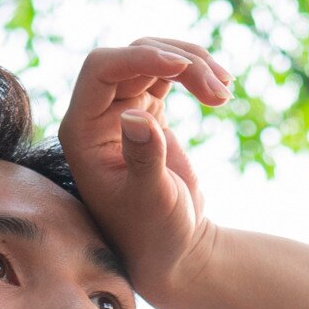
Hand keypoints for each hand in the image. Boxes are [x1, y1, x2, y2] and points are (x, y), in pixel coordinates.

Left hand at [57, 36, 231, 308]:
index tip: (183, 67)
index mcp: (83, 132)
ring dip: (193, 64)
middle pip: (133, 57)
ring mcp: (123, 111)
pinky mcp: (148, 113)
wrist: (172, 252)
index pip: (102, 69)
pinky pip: (167, 74)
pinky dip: (196, 74)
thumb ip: (144, 157)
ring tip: (225, 92)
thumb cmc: (155, 234)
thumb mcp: (152, 199)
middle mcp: (97, 115)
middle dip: (180, 63)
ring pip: (153, 58)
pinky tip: (221, 89)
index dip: (141, 57)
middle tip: (221, 91)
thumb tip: (135, 115)